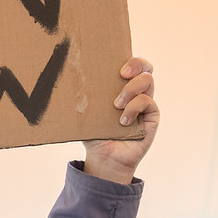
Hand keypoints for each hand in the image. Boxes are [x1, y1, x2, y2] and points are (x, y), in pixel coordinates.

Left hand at [83, 56, 157, 183]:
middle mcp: (135, 93)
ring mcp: (145, 104)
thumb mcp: (86, 114)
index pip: (131, 66)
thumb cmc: (94, 135)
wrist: (104, 158)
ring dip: (131, 90)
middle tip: (123, 74)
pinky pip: (148, 102)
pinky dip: (134, 108)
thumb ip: (84, 98)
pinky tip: (122, 122)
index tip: (118, 66)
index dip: (130, 59)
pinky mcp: (152, 116)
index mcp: (120, 88)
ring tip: (116, 105)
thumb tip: (65, 81)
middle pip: (146, 67)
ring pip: (148, 81)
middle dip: (137, 64)